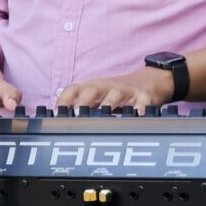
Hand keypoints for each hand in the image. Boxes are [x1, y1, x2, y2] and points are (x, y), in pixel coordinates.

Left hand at [55, 67, 174, 110]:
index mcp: (92, 87)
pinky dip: (140, 109)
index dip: (63, 100)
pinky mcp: (144, 97)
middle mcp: (107, 87)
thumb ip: (80, 107)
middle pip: (92, 90)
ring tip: (104, 113)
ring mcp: (126, 91)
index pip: (73, 89)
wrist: (148, 81)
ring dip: (109, 103)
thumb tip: (58, 123)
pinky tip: (137, 116)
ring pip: (116, 95)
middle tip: (78, 114)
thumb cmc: (116, 93)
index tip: (56, 115)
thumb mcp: (97, 97)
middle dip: (84, 101)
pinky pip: (142, 102)